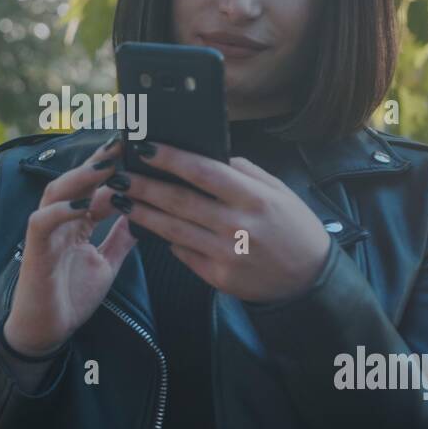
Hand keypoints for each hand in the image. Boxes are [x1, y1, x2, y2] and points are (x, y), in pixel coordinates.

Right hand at [3, 137, 137, 355]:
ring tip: (107, 165)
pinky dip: (61, 211)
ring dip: (81, 177)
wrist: (47, 331)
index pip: (94, 186)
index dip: (113, 167)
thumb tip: (143, 213)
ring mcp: (45, 232)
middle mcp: (59, 220)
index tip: (137, 150)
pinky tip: (82, 205)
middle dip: (99, 160)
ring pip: (57, 192)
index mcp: (76, 221)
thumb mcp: (106, 264)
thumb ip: (120, 238)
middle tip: (125, 142)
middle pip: (76, 180)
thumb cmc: (71, 296)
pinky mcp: (35, 249)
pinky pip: (42, 222)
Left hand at [118, 141, 330, 303]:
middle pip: (179, 201)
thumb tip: (207, 155)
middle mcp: (238, 226)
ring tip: (120, 200)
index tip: (145, 148)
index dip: (170, 159)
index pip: (203, 172)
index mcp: (254, 198)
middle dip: (143, 186)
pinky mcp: (218, 278)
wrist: (309, 280)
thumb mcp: (278, 191)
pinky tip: (146, 227)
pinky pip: (183, 253)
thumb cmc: (294, 228)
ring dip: (142, 214)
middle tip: (118, 176)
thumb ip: (244, 172)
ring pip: (173, 229)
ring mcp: (226, 254)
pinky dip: (164, 238)